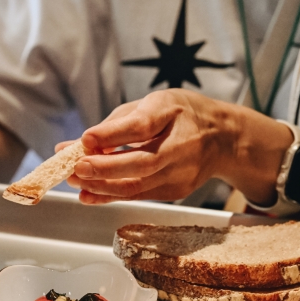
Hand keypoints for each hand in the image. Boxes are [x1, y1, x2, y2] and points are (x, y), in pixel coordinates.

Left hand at [65, 89, 224, 203]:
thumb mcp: (153, 104)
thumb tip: (77, 143)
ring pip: (139, 185)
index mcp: (173, 112)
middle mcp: (181, 145)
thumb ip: (117, 123)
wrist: (224, 138)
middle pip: (142, 162)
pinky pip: (140, 195)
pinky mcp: (176, 190)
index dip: (113, 134)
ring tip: (76, 182)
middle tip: (75, 168)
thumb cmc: (181, 115)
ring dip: (102, 186)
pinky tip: (89, 195)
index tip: (86, 138)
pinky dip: (112, 196)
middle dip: (104, 168)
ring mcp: (181, 172)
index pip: (142, 125)